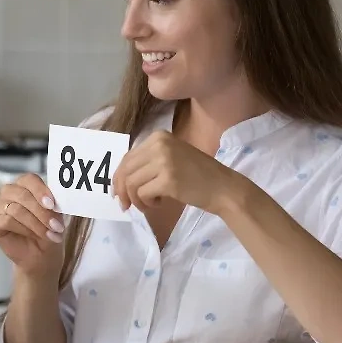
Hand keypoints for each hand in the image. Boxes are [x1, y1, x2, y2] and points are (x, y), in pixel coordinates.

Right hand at [0, 173, 65, 278]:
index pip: (29, 179)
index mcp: (24, 185)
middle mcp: (9, 192)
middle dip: (42, 212)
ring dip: (36, 224)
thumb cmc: (47, 231)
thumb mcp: (55, 216)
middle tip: (57, 226)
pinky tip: (35, 236)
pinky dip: (24, 229)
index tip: (53, 205)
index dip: (41, 191)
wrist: (40, 255)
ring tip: (51, 235)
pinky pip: (7, 221)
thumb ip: (53, 205)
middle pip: (23, 194)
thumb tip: (55, 202)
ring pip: (16, 209)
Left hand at [112, 130, 245, 214]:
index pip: (127, 157)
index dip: (119, 177)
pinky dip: (146, 203)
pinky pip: (143, 194)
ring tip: (149, 204)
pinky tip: (160, 203)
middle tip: (126, 206)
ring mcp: (164, 160)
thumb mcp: (170, 159)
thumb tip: (119, 181)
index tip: (119, 193)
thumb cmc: (197, 176)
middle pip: (126, 170)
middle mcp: (159, 144)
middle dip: (122, 191)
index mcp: (158, 136)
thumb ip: (147, 163)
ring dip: (136, 199)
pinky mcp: (168, 179)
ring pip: (131, 183)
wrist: (223, 187)